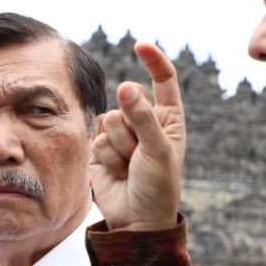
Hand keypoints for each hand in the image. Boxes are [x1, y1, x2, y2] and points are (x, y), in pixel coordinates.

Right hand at [89, 41, 184, 230]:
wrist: (137, 220)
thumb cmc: (158, 186)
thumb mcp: (158, 150)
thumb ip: (142, 117)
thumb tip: (126, 85)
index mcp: (168, 118)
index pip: (163, 80)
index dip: (153, 61)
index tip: (140, 45)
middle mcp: (144, 122)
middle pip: (129, 99)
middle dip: (133, 125)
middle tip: (141, 153)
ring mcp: (121, 134)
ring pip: (110, 118)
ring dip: (120, 144)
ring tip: (130, 165)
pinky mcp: (100, 148)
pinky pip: (97, 136)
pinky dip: (107, 155)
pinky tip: (116, 171)